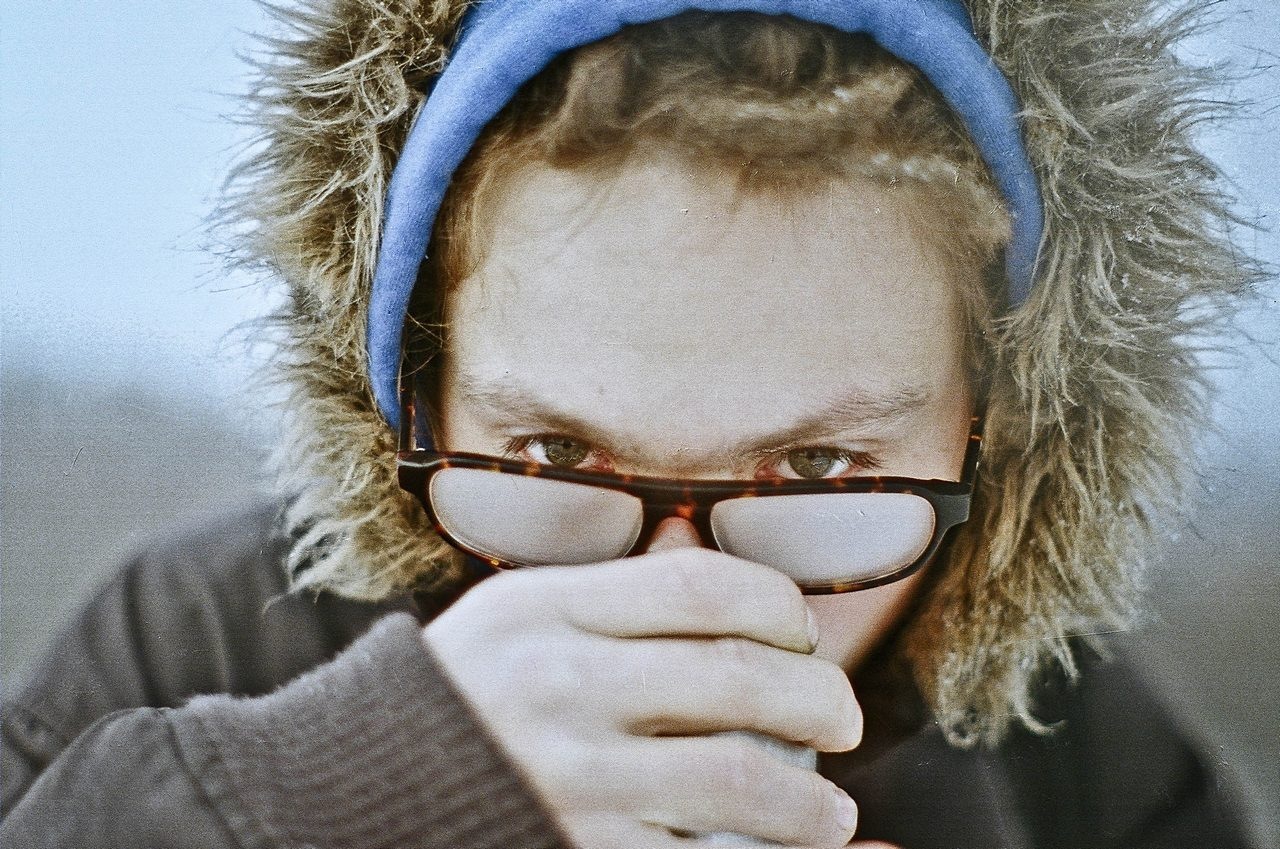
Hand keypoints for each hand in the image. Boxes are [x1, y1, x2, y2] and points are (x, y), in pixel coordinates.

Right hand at [422, 525, 863, 847]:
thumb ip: (604, 595)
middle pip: (734, 674)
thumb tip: (698, 548)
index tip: (801, 633)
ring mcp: (569, 776)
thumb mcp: (510, 621)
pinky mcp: (577, 848)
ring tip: (831, 813)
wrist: (356, 801)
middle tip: (841, 717)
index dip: (777, 605)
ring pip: (734, 777)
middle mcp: (558, 686)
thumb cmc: (454, 702)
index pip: (699, 584)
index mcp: (544, 611)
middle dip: (818, 696)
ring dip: (810, 803)